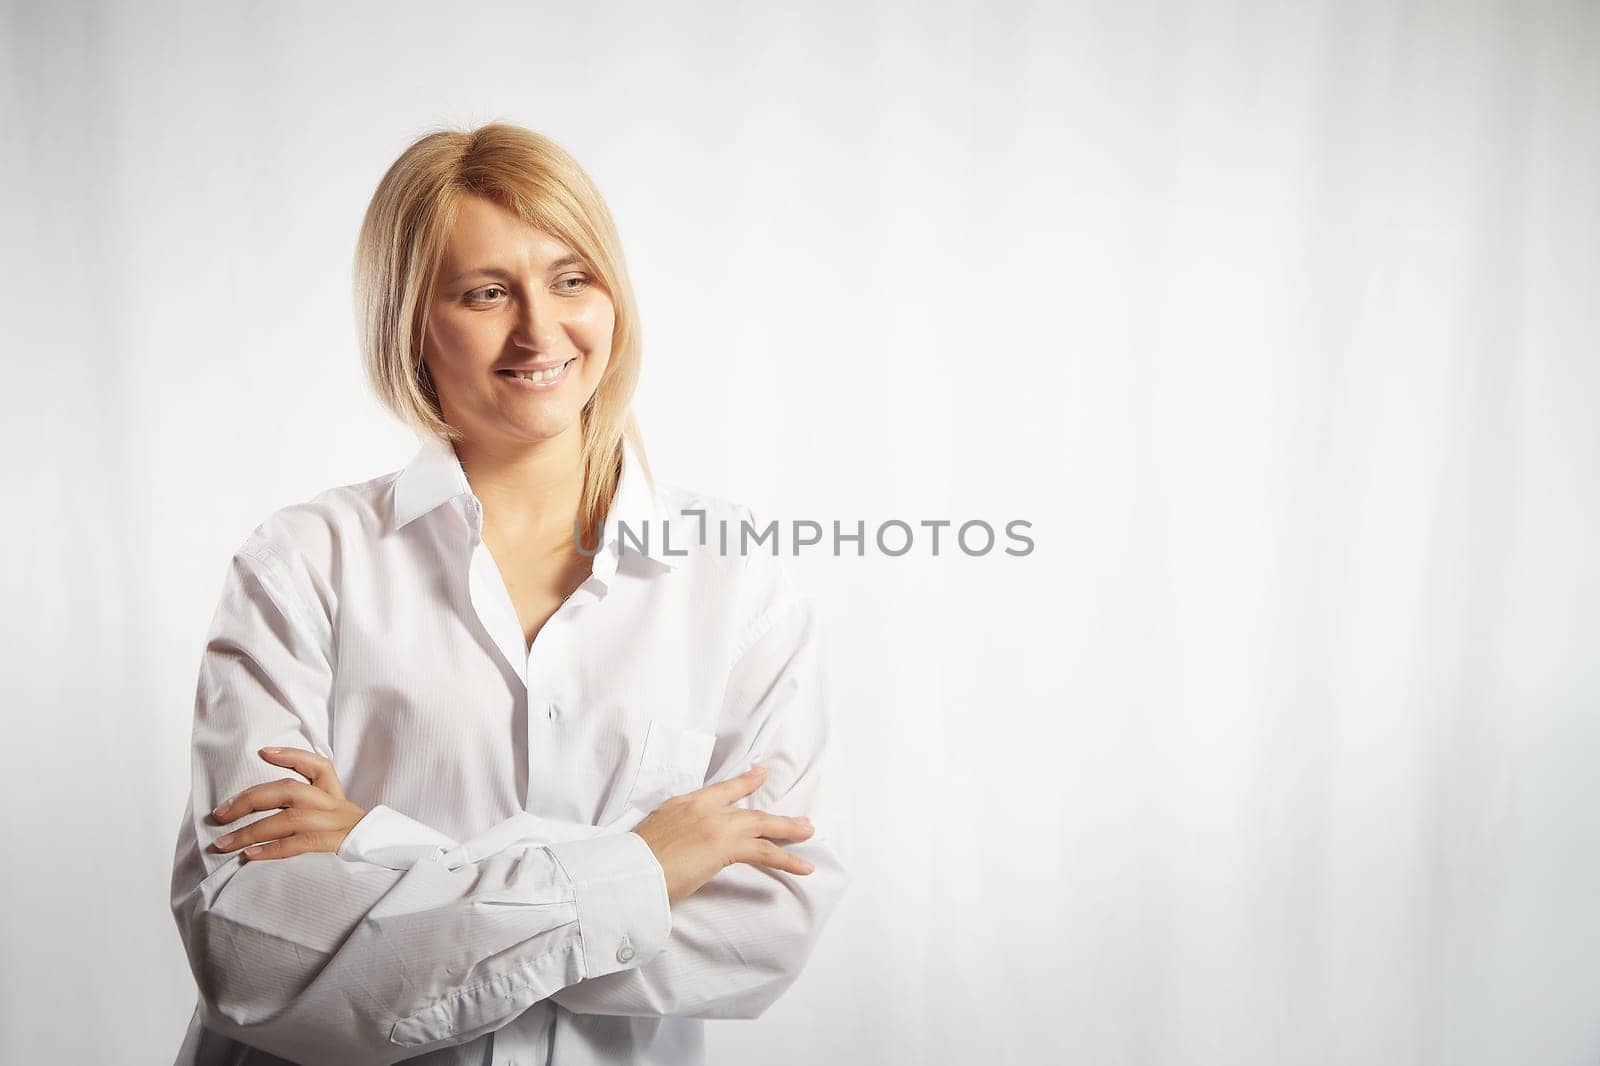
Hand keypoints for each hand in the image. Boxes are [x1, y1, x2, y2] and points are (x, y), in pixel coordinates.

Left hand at [209, 746, 366, 861]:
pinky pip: (299, 844)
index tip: (264, 752)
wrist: (384, 857)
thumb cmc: (350, 840)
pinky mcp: (333, 846)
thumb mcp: (337, 818)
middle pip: (290, 791)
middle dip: (250, 800)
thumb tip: (264, 809)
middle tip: (220, 813)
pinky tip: (250, 855)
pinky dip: (272, 849)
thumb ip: (311, 808)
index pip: (319, 766)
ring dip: (251, 831)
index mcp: (335, 796)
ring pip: (289, 819)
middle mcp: (334, 806)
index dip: (292, 756)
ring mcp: (334, 825)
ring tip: (224, 843)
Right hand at [629, 765, 816, 905]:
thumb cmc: (633, 860)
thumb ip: (673, 832)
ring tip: (808, 834)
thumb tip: (679, 843)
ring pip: (763, 825)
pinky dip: (787, 859)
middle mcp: (704, 809)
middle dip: (776, 816)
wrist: (631, 868)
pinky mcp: (727, 846)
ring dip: (789, 831)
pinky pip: (766, 852)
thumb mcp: (652, 833)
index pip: (720, 790)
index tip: (760, 774)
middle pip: (749, 810)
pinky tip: (803, 866)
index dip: (744, 782)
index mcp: (684, 803)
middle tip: (799, 819)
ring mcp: (717, 825)